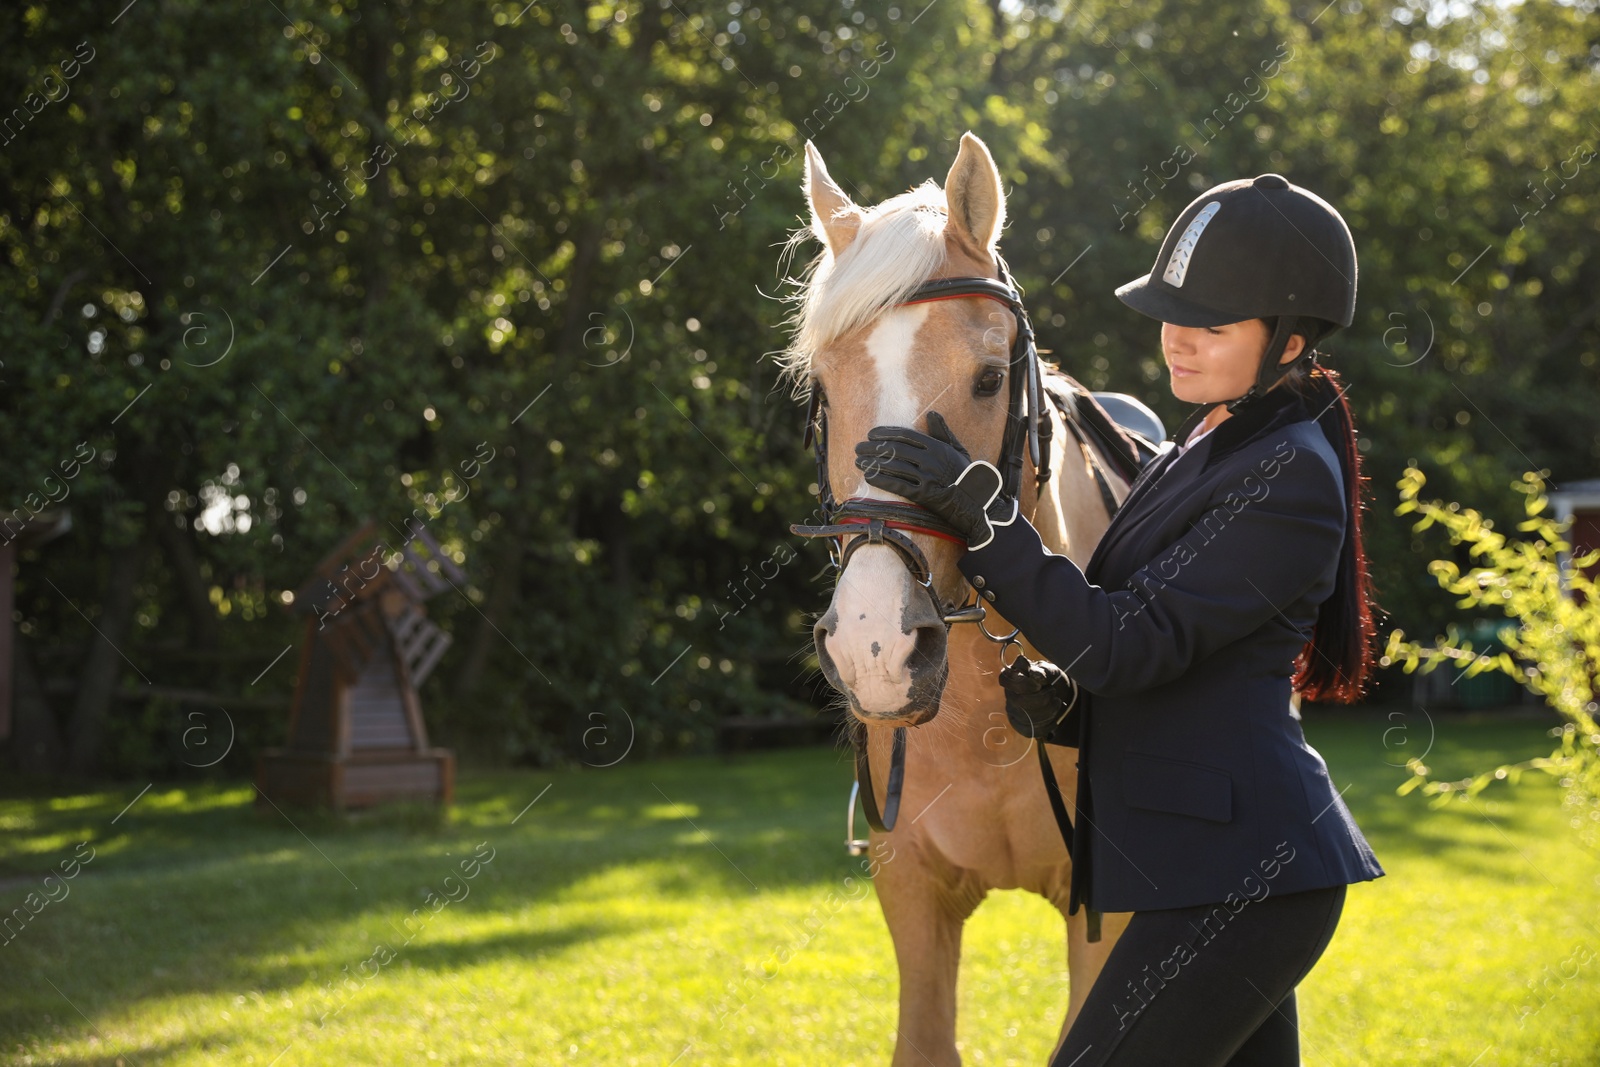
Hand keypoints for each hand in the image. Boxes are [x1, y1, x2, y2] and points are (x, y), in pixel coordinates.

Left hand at [853, 411, 1008, 548]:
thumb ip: (942, 432)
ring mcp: (928, 477)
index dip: (886, 433)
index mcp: (937, 446)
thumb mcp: (957, 450)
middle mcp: (931, 459)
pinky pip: (898, 485)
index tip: (871, 434)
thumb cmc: (966, 475)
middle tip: (859, 448)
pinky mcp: (925, 494)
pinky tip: (869, 476)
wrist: (977, 502)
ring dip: (873, 463)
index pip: (905, 435)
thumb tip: (932, 413)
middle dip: (873, 448)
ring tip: (859, 461)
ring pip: (894, 466)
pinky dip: (882, 479)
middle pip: (896, 450)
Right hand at [1000, 656, 1078, 743]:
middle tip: (1053, 691)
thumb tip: (1035, 675)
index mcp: (1012, 676)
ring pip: (1026, 717)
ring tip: (1056, 701)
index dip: (1022, 684)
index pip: (1004, 680)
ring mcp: (1013, 712)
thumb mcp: (1049, 670)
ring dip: (1047, 710)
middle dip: (1041, 698)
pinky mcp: (1020, 726)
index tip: (1038, 685)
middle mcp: (1009, 695)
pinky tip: (1053, 714)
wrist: (1059, 695)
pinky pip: (1032, 729)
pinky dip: (1047, 722)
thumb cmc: (1050, 679)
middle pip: (1018, 701)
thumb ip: (1042, 670)